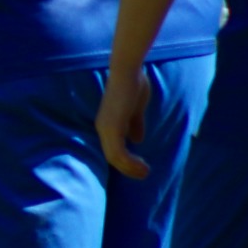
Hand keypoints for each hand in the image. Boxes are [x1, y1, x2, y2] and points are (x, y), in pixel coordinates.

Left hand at [98, 63, 152, 179]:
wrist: (128, 72)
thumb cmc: (132, 86)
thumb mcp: (135, 110)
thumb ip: (135, 124)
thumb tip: (137, 140)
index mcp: (107, 124)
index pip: (112, 150)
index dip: (125, 162)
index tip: (140, 167)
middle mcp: (102, 128)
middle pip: (111, 158)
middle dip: (128, 169)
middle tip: (144, 174)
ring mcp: (105, 128)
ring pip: (114, 159)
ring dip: (130, 169)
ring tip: (145, 173)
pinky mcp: (112, 128)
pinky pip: (118, 153)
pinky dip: (130, 163)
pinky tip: (143, 166)